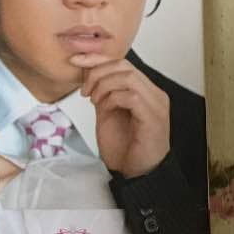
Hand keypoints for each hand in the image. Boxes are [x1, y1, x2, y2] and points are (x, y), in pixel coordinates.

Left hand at [70, 53, 169, 177]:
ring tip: (95, 102)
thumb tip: (88, 74)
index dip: (98, 59)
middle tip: (85, 91)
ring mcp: (156, 105)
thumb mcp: (107, 114)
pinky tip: (104, 109)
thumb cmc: (124, 148)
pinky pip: (131, 96)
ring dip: (103, 86)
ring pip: (127, 77)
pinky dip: (112, 99)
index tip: (76, 60)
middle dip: (97, 73)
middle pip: (124, 66)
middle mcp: (154, 94)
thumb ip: (102, 93)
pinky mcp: (153, 118)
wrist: (135, 174)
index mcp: (145, 91)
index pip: (123, 63)